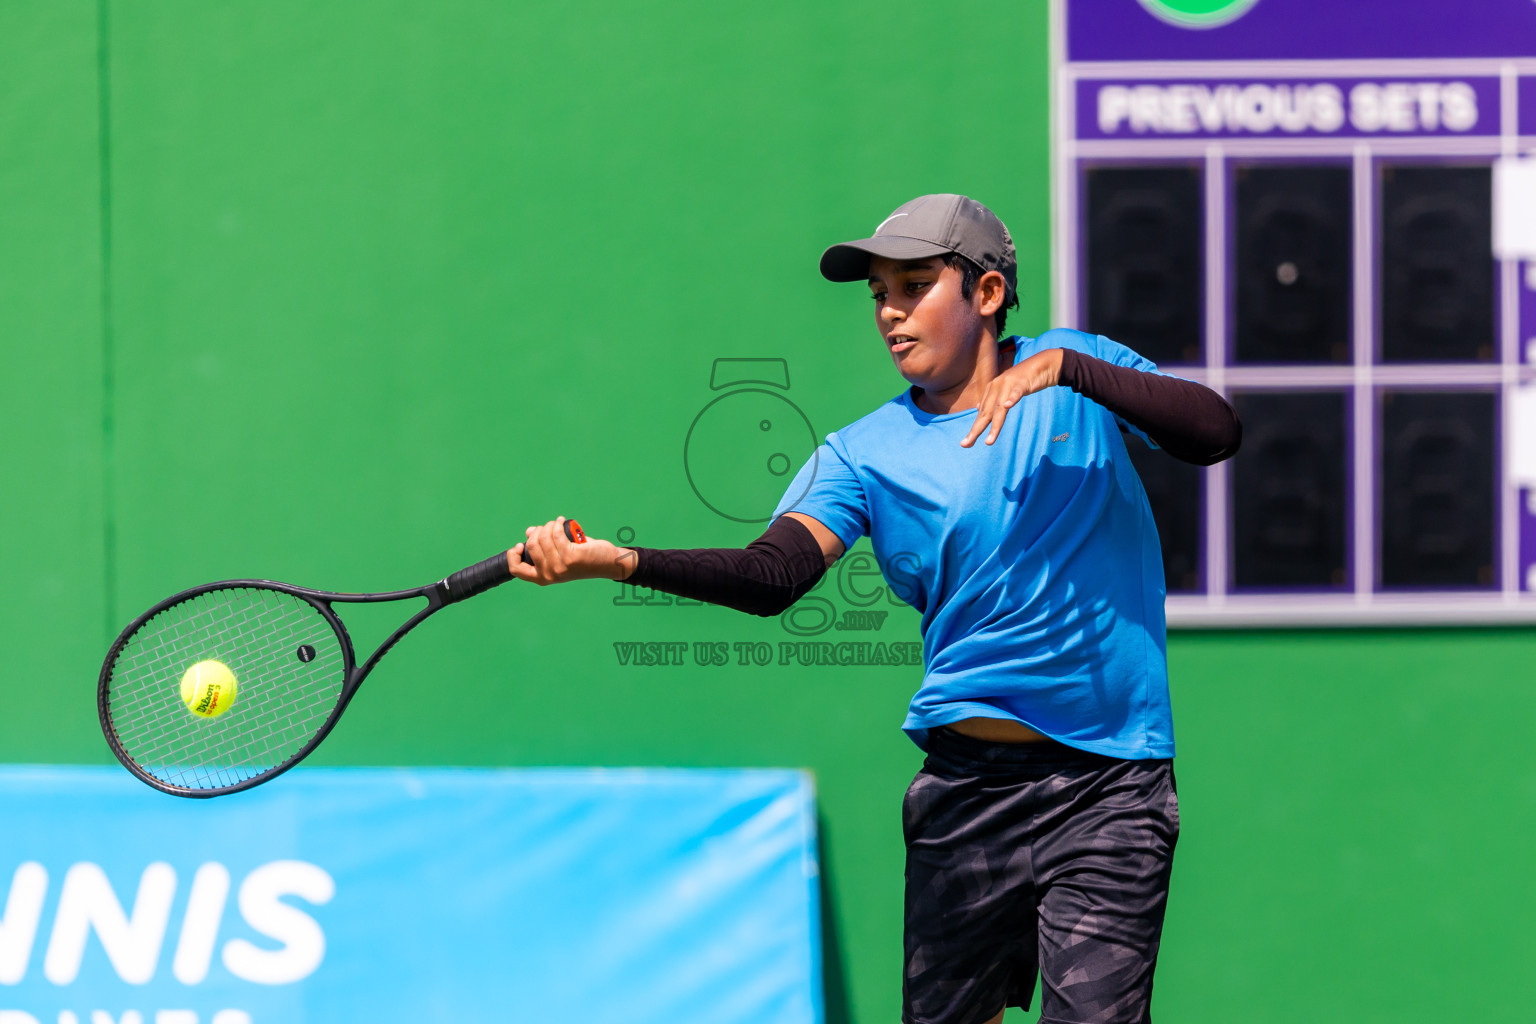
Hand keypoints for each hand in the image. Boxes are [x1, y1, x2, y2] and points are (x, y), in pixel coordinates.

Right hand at [508, 517, 635, 585]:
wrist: (607, 563)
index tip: (522, 543)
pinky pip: (556, 534)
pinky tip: (562, 521)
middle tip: (547, 527)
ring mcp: (560, 567)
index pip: (516, 569)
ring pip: (543, 537)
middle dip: (537, 531)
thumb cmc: (582, 559)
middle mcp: (549, 575)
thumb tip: (529, 531)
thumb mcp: (559, 554)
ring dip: (548, 525)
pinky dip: (557, 524)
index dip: (514, 554)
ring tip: (556, 523)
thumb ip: (543, 546)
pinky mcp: (570, 557)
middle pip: (531, 545)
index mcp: (542, 578)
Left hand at [960, 348, 1063, 447]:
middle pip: (986, 412)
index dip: (975, 428)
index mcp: (992, 390)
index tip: (966, 444)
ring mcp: (1008, 384)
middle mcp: (996, 387)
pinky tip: (1007, 406)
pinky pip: (1016, 392)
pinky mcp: (1022, 382)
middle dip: (976, 430)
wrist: (1042, 365)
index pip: (982, 413)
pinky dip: (1012, 399)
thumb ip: (993, 400)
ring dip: (994, 425)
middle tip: (966, 444)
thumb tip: (979, 409)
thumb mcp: (1006, 390)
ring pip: (999, 407)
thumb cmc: (1023, 380)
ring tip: (989, 441)